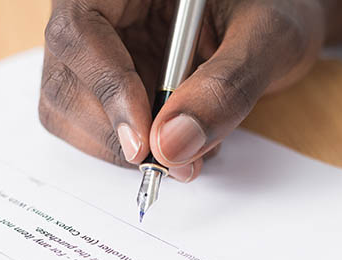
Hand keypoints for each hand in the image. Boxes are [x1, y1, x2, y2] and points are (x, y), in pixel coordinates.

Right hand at [39, 0, 341, 181]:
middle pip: (63, 79)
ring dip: (119, 148)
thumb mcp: (269, 36)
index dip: (107, 90)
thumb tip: (172, 146)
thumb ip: (227, 86)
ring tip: (186, 149)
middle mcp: (99, 11)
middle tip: (173, 162)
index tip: (143, 145)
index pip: (81, 32)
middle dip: (114, 134)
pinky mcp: (103, 82)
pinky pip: (93, 125)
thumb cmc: (277, 8)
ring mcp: (96, 50)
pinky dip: (130, 149)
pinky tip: (174, 139)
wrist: (277, 19)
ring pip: (68, 110)